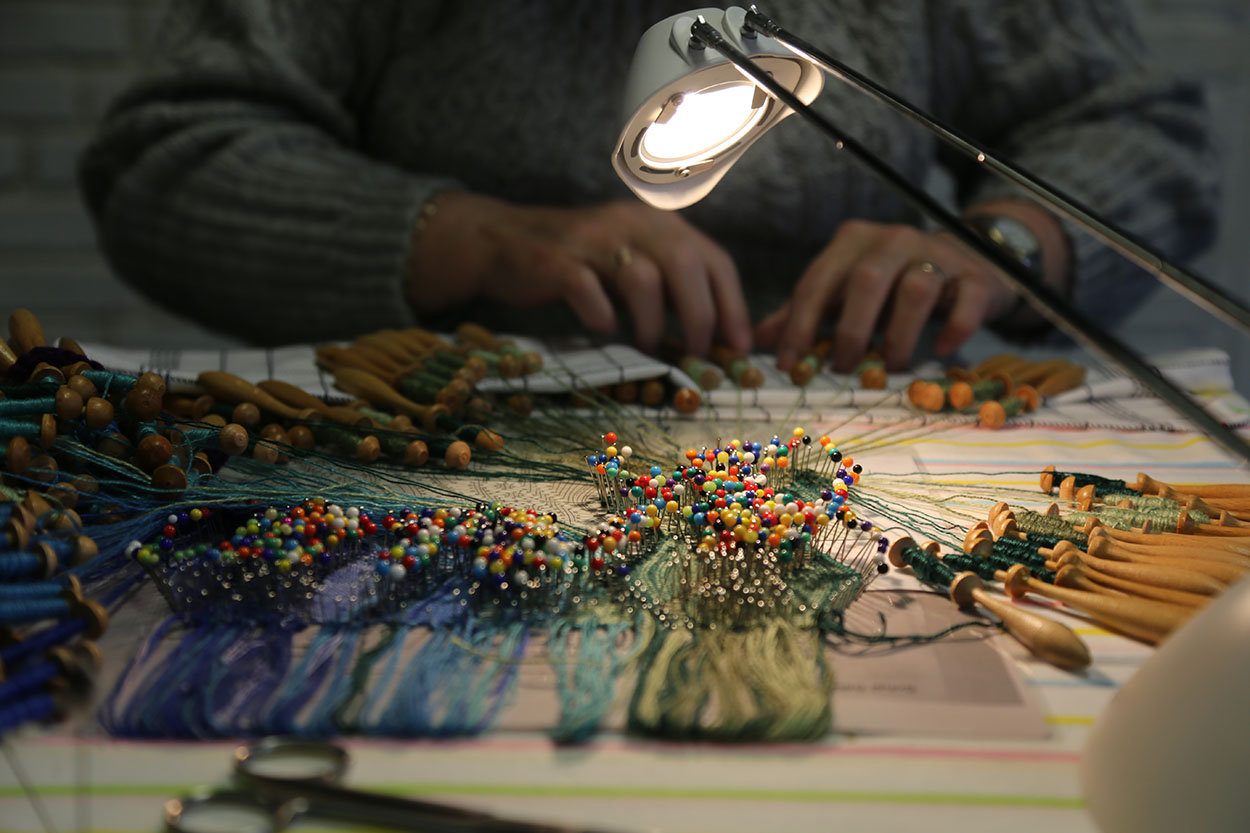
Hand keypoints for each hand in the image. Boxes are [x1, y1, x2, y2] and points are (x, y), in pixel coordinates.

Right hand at [405, 193, 750, 355]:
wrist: (502, 241)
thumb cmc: (578, 263)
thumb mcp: (632, 264)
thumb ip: (671, 290)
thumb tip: (714, 339)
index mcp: (657, 223)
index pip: (713, 258)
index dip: (733, 305)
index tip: (739, 347)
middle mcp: (630, 223)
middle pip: (685, 264)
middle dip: (700, 316)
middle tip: (698, 354)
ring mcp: (591, 240)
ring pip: (642, 278)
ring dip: (653, 324)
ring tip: (649, 347)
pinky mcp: (555, 261)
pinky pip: (588, 290)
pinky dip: (602, 317)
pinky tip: (603, 329)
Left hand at [755, 219, 1018, 372]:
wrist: (967, 262)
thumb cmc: (893, 285)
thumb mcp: (845, 292)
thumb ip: (805, 312)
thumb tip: (758, 341)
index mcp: (853, 242)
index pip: (818, 282)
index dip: (800, 325)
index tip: (788, 366)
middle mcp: (893, 240)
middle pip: (865, 281)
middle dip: (851, 330)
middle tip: (844, 369)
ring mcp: (937, 255)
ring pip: (915, 290)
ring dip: (899, 334)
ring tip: (891, 365)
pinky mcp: (975, 276)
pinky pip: (966, 300)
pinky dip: (954, 328)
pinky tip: (944, 352)